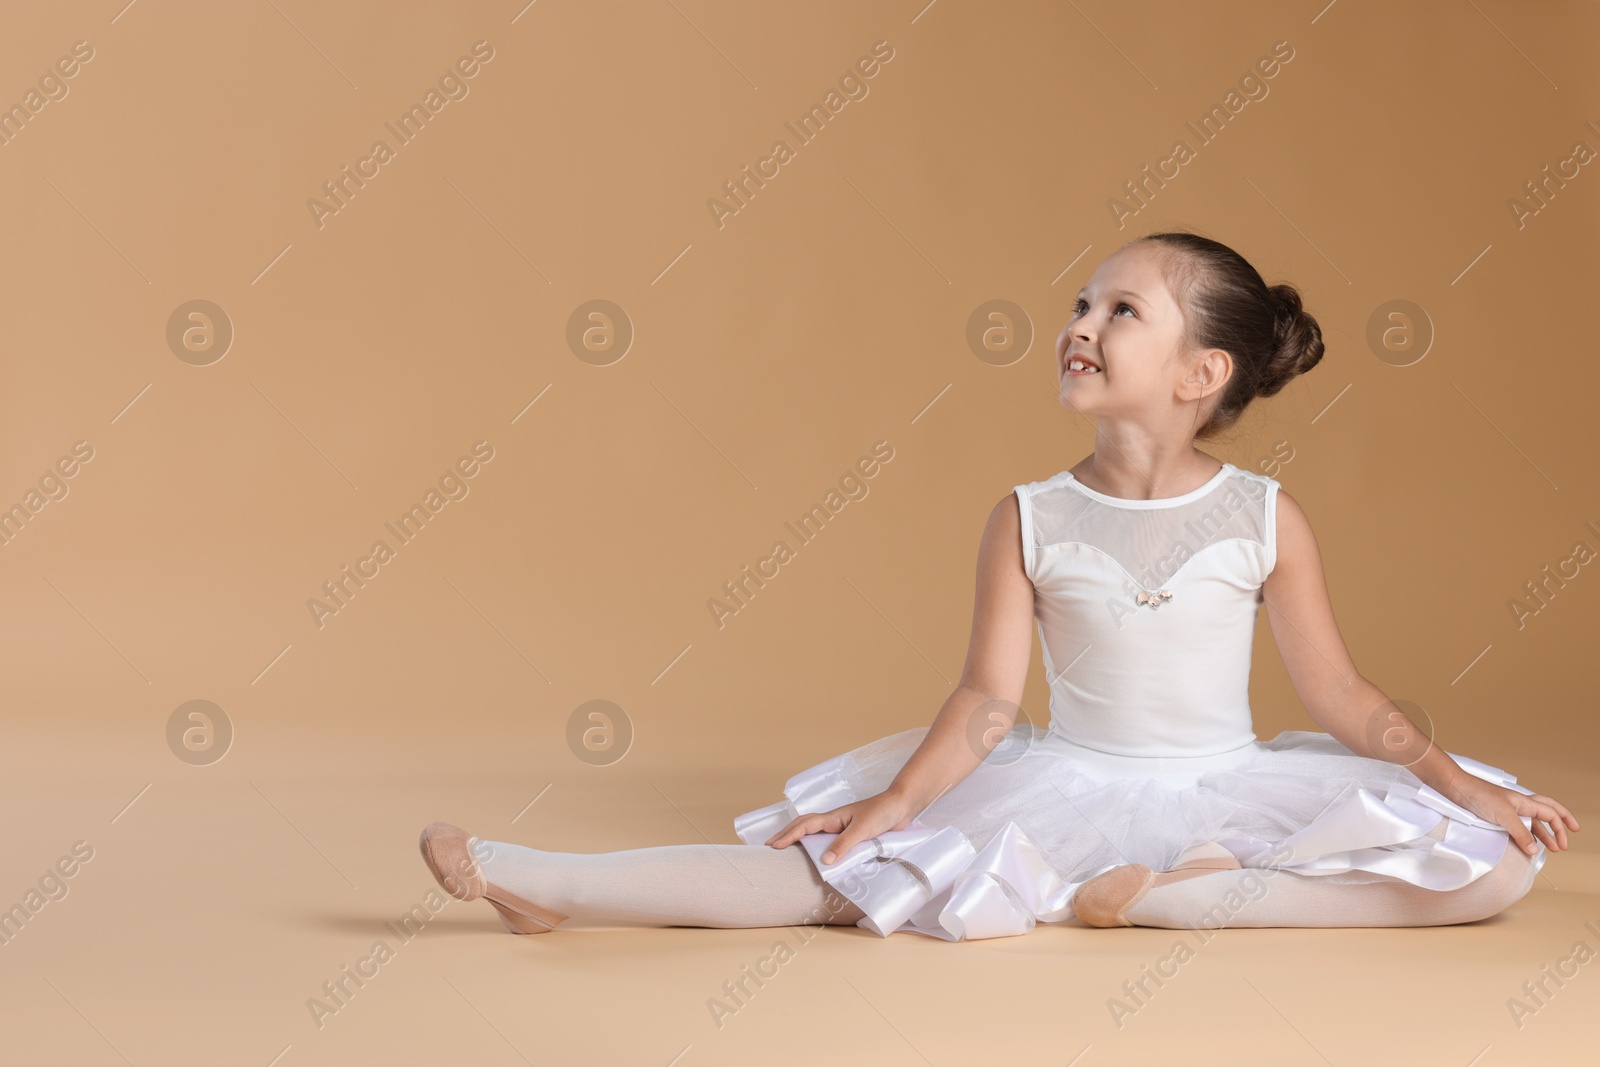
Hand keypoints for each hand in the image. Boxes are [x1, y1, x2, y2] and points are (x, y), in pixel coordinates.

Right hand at [764, 790, 915, 864]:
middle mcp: (835, 822)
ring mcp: (843, 828)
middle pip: (804, 826)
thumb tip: (824, 861)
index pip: (805, 826)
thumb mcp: (861, 830)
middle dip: (786, 834)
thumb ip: (843, 845)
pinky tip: (819, 856)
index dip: (788, 835)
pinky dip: (819, 847)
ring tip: (787, 849)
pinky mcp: (853, 835)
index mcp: (833, 818)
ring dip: (800, 839)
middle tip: (771, 845)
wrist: (901, 806)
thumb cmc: (881, 812)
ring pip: (816, 833)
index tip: (773, 845)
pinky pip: (831, 842)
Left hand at [1448, 775, 1579, 856]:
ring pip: (1531, 822)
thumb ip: (1520, 832)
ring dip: (1542, 834)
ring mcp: (1507, 811)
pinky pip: (1516, 827)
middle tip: (1565, 843)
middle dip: (1558, 827)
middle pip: (1545, 814)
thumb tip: (1534, 849)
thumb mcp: (1503, 815)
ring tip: (1549, 849)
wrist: (1454, 789)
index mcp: (1524, 802)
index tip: (1567, 840)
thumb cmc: (1478, 796)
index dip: (1562, 826)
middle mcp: (1518, 805)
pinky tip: (1525, 844)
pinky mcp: (1495, 816)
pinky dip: (1525, 835)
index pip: (1551, 813)